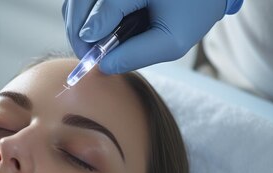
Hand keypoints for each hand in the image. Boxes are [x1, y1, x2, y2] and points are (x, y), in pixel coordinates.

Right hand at [61, 0, 242, 73]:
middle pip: (79, 3)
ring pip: (76, 0)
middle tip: (87, 57)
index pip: (103, 11)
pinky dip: (83, 13)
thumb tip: (104, 66)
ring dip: (78, 23)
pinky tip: (96, 30)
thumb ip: (138, 55)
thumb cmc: (195, 9)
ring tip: (91, 45)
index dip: (91, 40)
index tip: (91, 61)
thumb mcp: (174, 41)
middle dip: (78, 33)